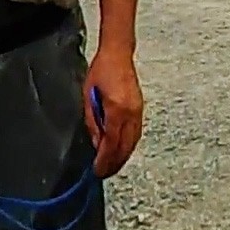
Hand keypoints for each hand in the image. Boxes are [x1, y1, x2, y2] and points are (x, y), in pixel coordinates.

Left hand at [83, 46, 143, 178]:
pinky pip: (136, 134)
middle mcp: (131, 113)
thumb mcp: (88, 96)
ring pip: (133, 143)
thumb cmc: (100, 72)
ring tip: (111, 166)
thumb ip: (93, 122)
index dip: (104, 160)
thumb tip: (96, 144)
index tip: (97, 171)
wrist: (118, 55)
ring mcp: (139, 112)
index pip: (111, 144)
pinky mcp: (141, 110)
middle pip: (125, 147)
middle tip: (103, 174)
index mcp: (117, 110)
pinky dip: (128, 146)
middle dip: (114, 164)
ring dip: (122, 157)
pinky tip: (120, 151)